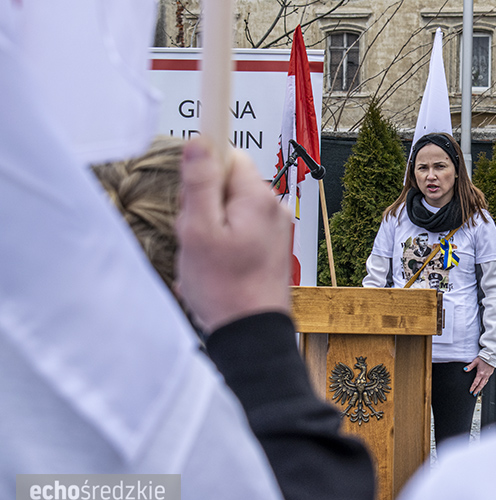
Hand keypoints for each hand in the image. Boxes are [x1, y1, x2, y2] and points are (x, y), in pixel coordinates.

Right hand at [176, 138, 290, 332]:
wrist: (252, 333)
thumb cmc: (226, 289)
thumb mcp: (199, 231)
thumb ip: (200, 183)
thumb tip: (201, 141)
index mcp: (258, 198)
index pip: (228, 155)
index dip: (202, 172)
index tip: (192, 192)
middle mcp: (273, 208)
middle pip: (227, 183)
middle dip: (203, 203)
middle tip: (196, 235)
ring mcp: (274, 227)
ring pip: (229, 208)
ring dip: (210, 225)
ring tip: (207, 255)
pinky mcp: (270, 245)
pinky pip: (238, 228)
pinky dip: (222, 241)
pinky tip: (216, 264)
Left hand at [464, 357, 494, 394]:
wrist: (491, 356)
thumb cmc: (482, 358)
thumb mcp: (475, 361)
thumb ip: (470, 366)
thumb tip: (464, 370)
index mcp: (480, 373)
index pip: (476, 382)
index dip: (473, 387)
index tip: (470, 391)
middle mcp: (485, 375)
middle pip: (481, 385)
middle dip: (477, 390)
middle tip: (474, 395)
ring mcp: (488, 375)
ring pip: (484, 383)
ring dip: (481, 388)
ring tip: (478, 392)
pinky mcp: (490, 373)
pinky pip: (487, 380)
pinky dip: (484, 384)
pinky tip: (482, 384)